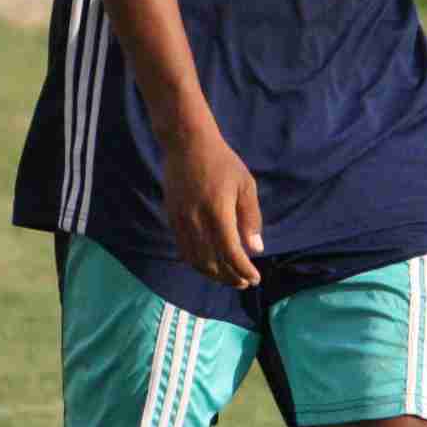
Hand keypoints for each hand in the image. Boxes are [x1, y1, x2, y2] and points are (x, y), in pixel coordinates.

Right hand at [161, 124, 263, 288]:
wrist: (187, 144)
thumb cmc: (222, 162)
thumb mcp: (245, 185)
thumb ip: (251, 218)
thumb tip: (255, 249)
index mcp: (218, 212)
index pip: (230, 253)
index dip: (243, 270)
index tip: (255, 278)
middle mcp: (196, 221)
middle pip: (211, 262)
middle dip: (229, 277)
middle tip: (244, 282)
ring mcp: (181, 221)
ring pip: (194, 260)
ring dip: (213, 274)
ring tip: (228, 277)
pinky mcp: (171, 218)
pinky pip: (183, 249)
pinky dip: (197, 263)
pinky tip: (209, 264)